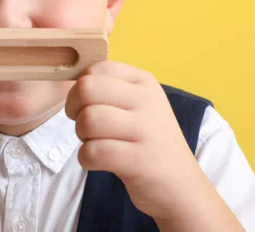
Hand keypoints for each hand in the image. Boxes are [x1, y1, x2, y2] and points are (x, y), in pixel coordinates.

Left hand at [66, 61, 242, 230]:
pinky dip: (86, 159)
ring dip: (82, 136)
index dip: (79, 88)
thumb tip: (73, 82)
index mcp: (144, 81)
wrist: (181, 185)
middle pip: (87, 89)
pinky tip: (99, 162)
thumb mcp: (138, 105)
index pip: (97, 69)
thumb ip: (110, 89)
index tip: (87, 105)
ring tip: (95, 144)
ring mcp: (146, 129)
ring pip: (88, 119)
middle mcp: (147, 100)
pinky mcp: (139, 160)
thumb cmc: (148, 142)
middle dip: (74, 110)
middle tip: (85, 126)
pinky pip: (92, 152)